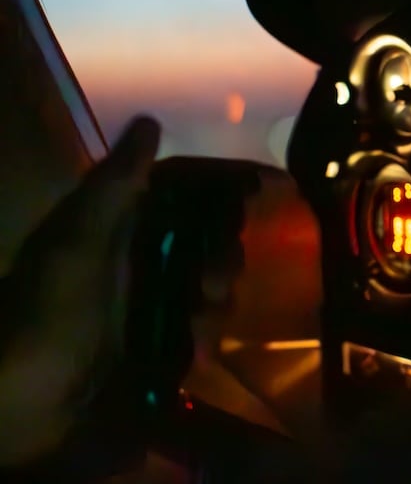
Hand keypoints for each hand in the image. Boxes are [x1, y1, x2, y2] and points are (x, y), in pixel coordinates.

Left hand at [0, 116, 246, 468]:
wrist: (28, 407)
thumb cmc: (50, 312)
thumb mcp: (77, 240)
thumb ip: (116, 185)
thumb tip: (150, 123)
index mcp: (116, 227)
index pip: (184, 192)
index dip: (222, 188)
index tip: (262, 188)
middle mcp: (138, 261)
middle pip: (209, 239)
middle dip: (225, 253)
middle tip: (214, 275)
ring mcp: (152, 308)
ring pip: (214, 285)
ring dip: (217, 297)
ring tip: (198, 317)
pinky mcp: (164, 351)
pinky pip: (205, 331)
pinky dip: (205, 335)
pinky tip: (192, 347)